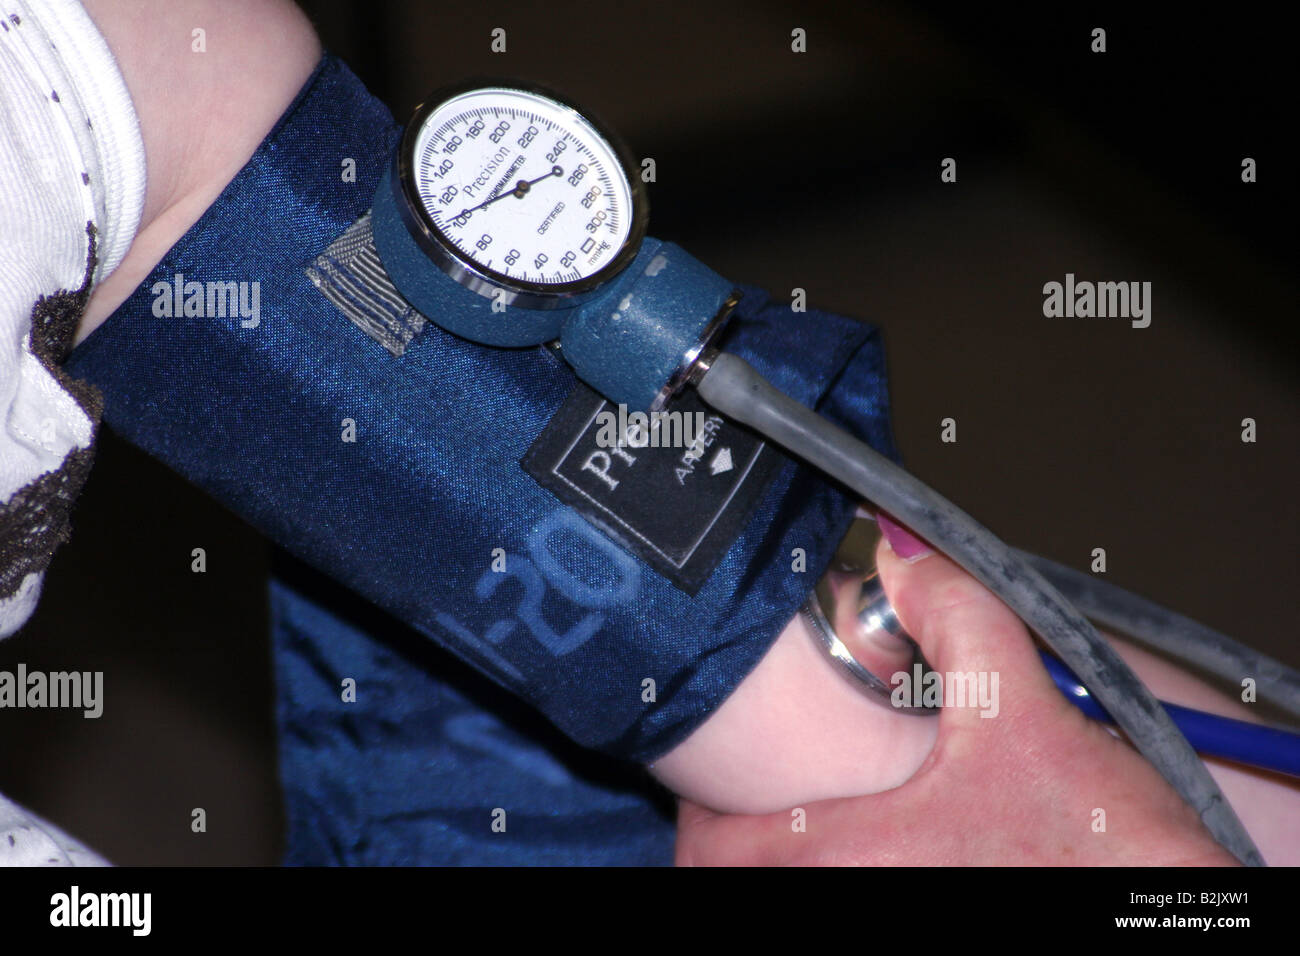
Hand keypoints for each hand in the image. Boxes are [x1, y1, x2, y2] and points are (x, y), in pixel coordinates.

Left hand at [675, 520, 1237, 865]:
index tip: (712, 790)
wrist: (1171, 907)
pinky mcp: (932, 929)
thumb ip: (956, 620)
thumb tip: (909, 555)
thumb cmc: (1104, 844)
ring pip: (797, 901)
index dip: (704, 816)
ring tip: (814, 823)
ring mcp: (902, 921)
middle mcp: (860, 903)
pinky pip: (853, 905)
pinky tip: (885, 851)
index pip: (716, 855)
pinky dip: (842, 876)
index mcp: (853, 858)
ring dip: (791, 863)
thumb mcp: (1023, 712)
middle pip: (745, 884)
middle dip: (740, 846)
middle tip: (754, 807)